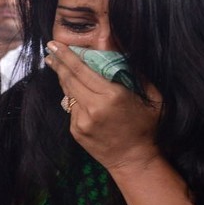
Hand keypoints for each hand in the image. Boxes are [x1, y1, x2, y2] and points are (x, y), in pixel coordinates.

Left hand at [46, 42, 162, 173]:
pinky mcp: (75, 131)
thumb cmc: (147, 126)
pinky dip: (73, 98)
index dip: (67, 56)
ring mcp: (81, 120)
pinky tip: (75, 92)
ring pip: (68, 93)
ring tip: (56, 64)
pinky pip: (71, 108)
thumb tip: (120, 52)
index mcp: (112, 96)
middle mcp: (93, 107)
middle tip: (51, 49)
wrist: (134, 160)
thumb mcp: (152, 97)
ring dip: (63, 78)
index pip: (82, 70)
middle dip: (58, 62)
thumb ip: (135, 74)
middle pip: (69, 79)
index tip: (55, 44)